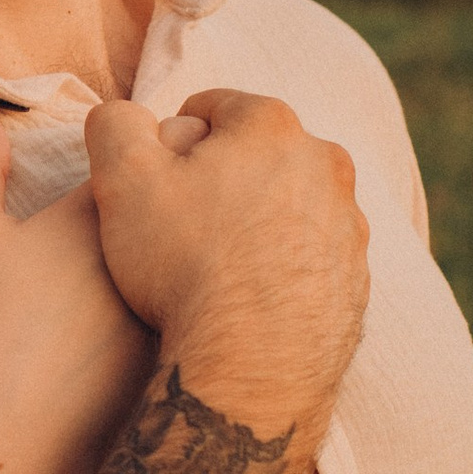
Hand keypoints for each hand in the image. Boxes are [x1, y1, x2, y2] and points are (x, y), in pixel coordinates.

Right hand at [84, 89, 368, 454]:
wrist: (253, 366)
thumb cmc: (185, 265)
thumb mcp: (121, 179)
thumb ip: (114, 124)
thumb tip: (121, 115)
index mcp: (271, 126)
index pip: (212, 107)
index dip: (172, 140)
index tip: (154, 181)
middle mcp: (325, 165)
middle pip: (257, 154)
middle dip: (221, 177)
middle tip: (181, 223)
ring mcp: (349, 224)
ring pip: (289, 204)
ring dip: (256, 220)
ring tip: (215, 265)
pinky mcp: (357, 278)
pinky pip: (310, 257)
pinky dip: (282, 266)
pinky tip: (248, 298)